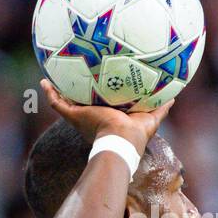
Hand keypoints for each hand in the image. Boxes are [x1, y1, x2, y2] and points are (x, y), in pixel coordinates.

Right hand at [40, 79, 171, 153]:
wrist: (122, 140)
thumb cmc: (136, 134)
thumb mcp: (151, 117)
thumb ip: (160, 107)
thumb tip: (173, 96)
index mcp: (109, 118)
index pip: (102, 105)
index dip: (100, 96)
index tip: (99, 86)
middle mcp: (93, 117)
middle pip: (82, 103)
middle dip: (77, 93)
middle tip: (73, 78)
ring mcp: (82, 117)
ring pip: (66, 102)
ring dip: (59, 91)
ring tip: (53, 77)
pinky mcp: (75, 115)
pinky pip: (58, 103)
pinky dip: (50, 93)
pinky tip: (44, 81)